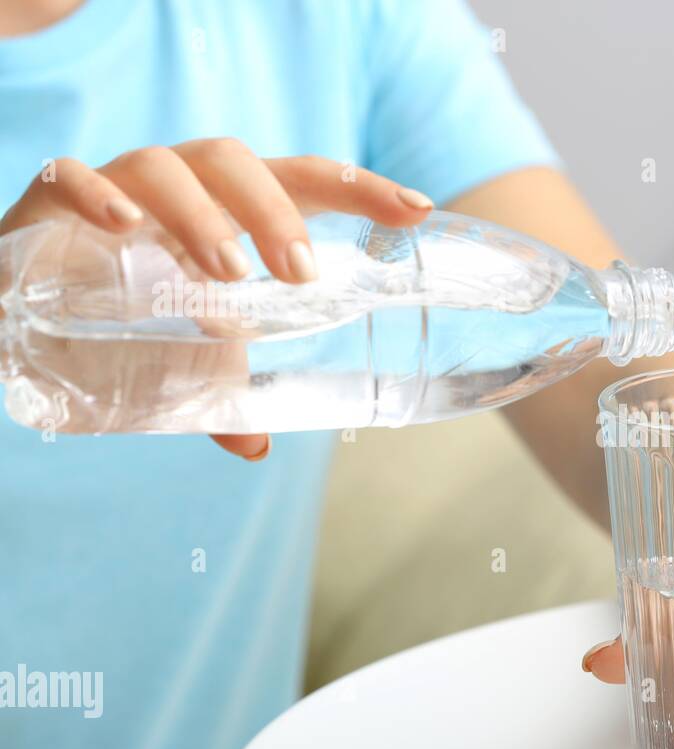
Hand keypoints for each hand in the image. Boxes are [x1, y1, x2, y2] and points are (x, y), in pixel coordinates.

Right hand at [0, 140, 434, 458]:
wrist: (22, 303)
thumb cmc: (124, 312)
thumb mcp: (182, 356)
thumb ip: (220, 393)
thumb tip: (255, 445)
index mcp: (227, 209)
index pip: (304, 179)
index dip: (362, 187)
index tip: (418, 210)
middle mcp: (179, 185)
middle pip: (235, 162)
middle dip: (274, 213)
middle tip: (299, 274)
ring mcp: (115, 186)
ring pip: (164, 166)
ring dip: (202, 216)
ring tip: (226, 273)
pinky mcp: (49, 203)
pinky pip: (66, 177)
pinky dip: (93, 193)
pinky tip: (121, 225)